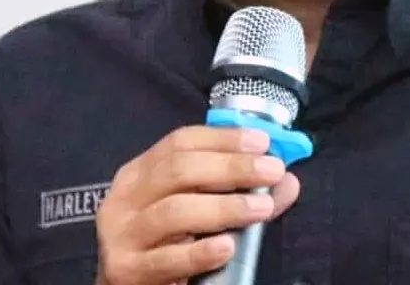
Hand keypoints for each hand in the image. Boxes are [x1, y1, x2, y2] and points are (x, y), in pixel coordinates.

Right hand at [94, 125, 300, 284]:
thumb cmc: (160, 242)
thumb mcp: (192, 209)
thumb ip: (238, 193)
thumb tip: (286, 182)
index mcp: (140, 173)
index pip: (180, 142)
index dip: (223, 139)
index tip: (261, 142)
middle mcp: (127, 198)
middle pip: (179, 171)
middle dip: (232, 168)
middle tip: (271, 171)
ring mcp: (124, 234)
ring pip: (175, 211)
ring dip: (224, 207)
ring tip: (260, 207)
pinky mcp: (127, 270)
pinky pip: (167, 259)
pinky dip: (200, 252)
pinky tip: (227, 247)